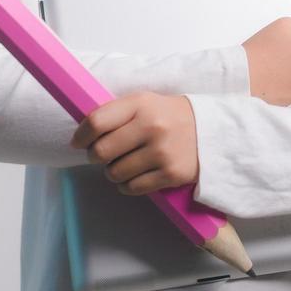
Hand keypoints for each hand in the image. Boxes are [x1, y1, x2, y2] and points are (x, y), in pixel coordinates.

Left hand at [68, 91, 199, 196]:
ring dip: (113, 172)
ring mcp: (162, 152)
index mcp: (140, 104)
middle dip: (96, 156)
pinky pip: (131, 188)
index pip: (96, 122)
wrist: (210, 130)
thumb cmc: (167, 116)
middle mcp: (151, 126)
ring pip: (114, 173)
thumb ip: (114, 113)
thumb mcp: (143, 103)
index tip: (79, 142)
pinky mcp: (171, 174)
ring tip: (126, 163)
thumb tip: (80, 136)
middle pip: (101, 152)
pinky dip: (127, 185)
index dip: (81, 135)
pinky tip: (135, 174)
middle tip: (104, 154)